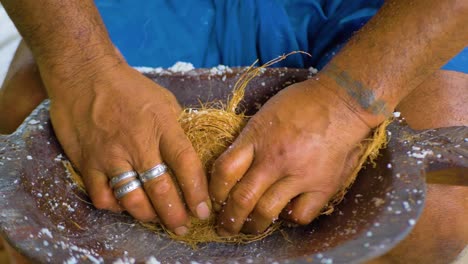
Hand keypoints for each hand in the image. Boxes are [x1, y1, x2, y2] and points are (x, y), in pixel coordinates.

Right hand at [44, 61, 209, 234]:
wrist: (85, 74)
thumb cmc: (129, 87)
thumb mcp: (164, 100)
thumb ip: (176, 129)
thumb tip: (188, 155)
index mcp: (162, 125)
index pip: (186, 164)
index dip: (197, 192)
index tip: (203, 210)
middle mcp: (137, 144)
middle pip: (160, 190)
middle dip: (175, 214)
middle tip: (182, 226)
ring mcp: (110, 155)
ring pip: (132, 199)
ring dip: (147, 215)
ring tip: (155, 217)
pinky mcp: (87, 162)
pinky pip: (102, 197)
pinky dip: (116, 206)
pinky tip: (124, 204)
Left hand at [210, 79, 371, 234]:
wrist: (342, 102)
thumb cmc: (302, 103)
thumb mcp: (265, 115)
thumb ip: (248, 141)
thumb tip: (233, 168)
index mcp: (257, 138)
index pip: (224, 171)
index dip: (215, 191)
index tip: (215, 199)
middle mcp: (275, 159)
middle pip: (241, 198)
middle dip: (229, 219)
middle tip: (226, 227)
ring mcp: (299, 175)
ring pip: (266, 212)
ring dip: (254, 225)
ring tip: (251, 227)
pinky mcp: (322, 186)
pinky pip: (300, 215)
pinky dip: (289, 218)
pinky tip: (287, 211)